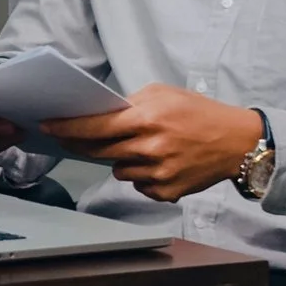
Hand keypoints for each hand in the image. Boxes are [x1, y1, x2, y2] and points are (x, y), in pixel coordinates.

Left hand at [40, 83, 262, 202]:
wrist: (238, 142)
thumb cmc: (199, 113)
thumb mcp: (164, 94)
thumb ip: (131, 104)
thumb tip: (99, 114)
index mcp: (147, 118)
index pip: (95, 126)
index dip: (67, 128)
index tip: (47, 127)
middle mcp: (149, 147)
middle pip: (98, 152)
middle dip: (82, 145)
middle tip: (71, 140)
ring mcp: (158, 173)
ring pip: (118, 170)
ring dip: (120, 160)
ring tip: (141, 147)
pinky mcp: (166, 191)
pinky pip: (137, 185)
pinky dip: (141, 175)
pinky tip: (159, 163)